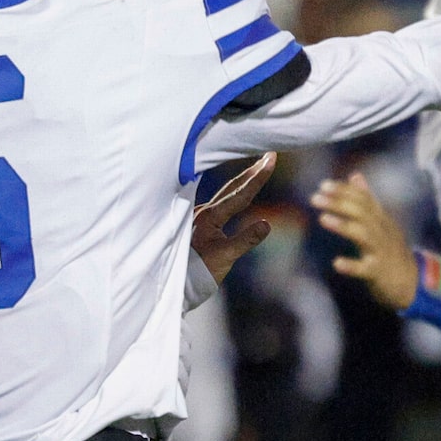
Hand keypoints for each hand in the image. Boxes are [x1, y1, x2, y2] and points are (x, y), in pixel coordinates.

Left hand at [191, 152, 277, 281]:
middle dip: (251, 172)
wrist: (170, 284)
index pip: (239, 193)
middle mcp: (201, 212)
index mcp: (209, 216)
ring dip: (241, 181)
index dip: (257, 176)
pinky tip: (233, 194)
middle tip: (268, 156)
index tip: (271, 159)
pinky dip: (231, 194)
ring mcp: (197, 217)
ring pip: (224, 194)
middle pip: (231, 187)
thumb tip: (266, 224)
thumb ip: (245, 240)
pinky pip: (218, 203)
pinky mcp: (195, 225)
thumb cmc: (196, 273)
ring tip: (255, 168)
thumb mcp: (224, 258)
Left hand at [313, 174, 415, 309]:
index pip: (363, 199)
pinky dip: (351, 266)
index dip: (344, 191)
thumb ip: (366, 200)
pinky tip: (337, 263)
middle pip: (361, 212)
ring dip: (343, 226)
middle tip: (315, 198)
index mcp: (380, 219)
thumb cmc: (390, 250)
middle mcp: (382, 231)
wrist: (411, 282)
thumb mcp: (380, 222)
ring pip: (363, 235)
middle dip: (338, 203)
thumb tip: (355, 175)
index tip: (323, 185)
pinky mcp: (378, 272)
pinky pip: (364, 269)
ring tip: (322, 218)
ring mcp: (381, 251)